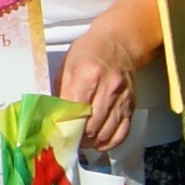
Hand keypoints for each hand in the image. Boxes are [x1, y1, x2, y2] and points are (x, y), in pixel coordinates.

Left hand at [52, 18, 136, 157]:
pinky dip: (109, 142)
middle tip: (70, 138)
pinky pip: (122, 132)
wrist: (119, 42)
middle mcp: (108, 87)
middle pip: (91, 126)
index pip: (74, 111)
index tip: (58, 133)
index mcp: (88, 74)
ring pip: (106, 132)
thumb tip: (53, 119)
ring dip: (92, 142)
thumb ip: (60, 93)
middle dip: (78, 137)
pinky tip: (99, 142)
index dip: (65, 126)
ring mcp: (122, 97)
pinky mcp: (132, 105)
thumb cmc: (88, 53)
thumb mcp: (67, 66)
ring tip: (82, 141)